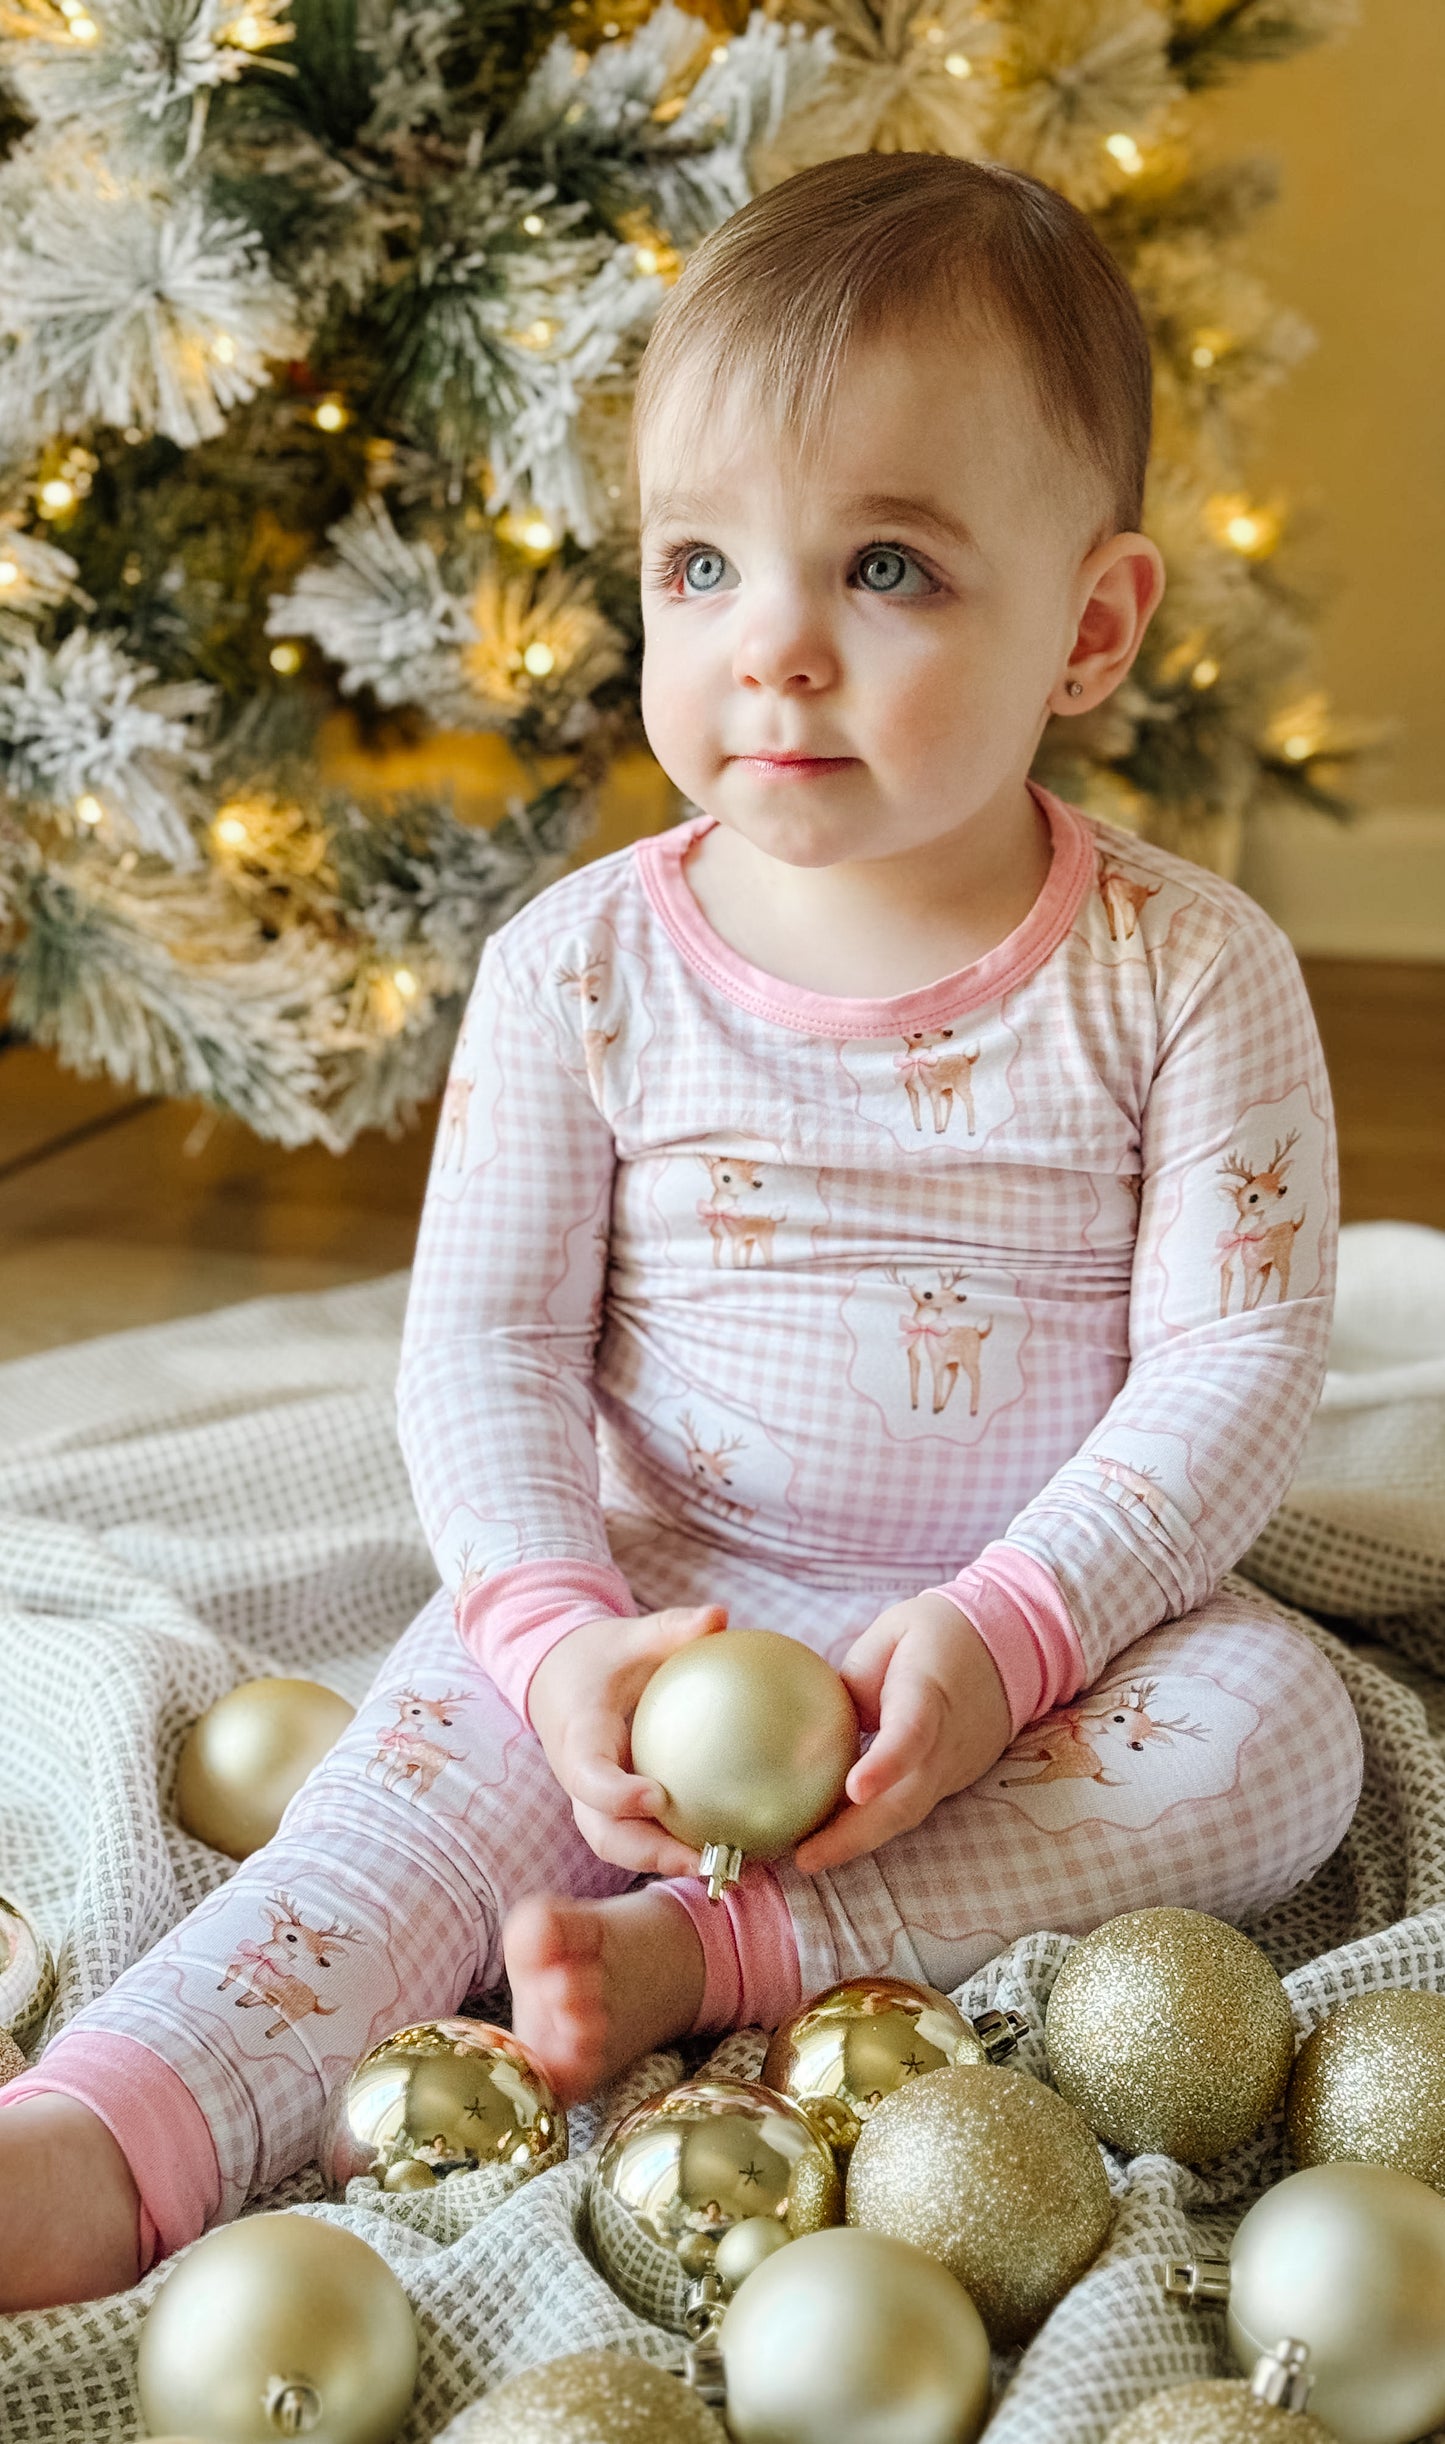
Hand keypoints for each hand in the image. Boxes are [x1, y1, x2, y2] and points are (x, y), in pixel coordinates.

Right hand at [528, 1604, 727, 1874]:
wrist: (558, 1681)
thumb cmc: (596, 1658)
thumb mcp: (627, 1637)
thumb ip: (670, 1629)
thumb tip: (719, 1616)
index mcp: (577, 1739)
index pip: (587, 1776)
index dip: (615, 1794)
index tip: (657, 1797)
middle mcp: (582, 1782)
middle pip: (605, 1834)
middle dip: (650, 1855)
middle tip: (705, 1862)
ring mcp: (597, 1804)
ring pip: (623, 1847)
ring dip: (670, 1864)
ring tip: (729, 1874)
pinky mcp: (618, 1811)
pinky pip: (645, 1837)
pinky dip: (680, 1849)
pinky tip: (736, 1852)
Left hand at [792, 1593, 1012, 1874]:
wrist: (1013, 1647)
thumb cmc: (940, 1634)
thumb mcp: (892, 1632)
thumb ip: (855, 1677)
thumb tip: (818, 1730)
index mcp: (931, 1692)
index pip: (913, 1732)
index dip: (887, 1764)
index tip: (856, 1789)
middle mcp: (948, 1742)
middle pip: (907, 1799)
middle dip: (855, 1835)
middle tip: (806, 1858)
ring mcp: (953, 1768)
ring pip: (906, 1814)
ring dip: (857, 1840)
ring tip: (808, 1856)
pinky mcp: (949, 1781)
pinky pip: (908, 1808)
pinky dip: (872, 1825)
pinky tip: (832, 1834)